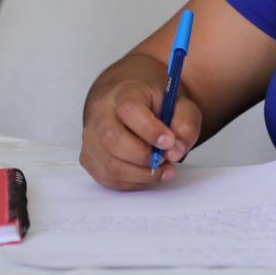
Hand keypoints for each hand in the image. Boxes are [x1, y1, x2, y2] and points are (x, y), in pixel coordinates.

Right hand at [79, 79, 202, 189]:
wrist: (133, 107)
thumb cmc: (155, 107)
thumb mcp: (180, 106)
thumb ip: (185, 124)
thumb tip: (174, 151)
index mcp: (123, 93)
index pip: (129, 109)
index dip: (150, 129)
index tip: (169, 141)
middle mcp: (101, 114)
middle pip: (113, 139)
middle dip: (145, 156)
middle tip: (166, 158)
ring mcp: (91, 137)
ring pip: (111, 165)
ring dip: (143, 173)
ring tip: (163, 167)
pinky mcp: (90, 159)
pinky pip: (110, 179)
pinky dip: (134, 181)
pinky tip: (148, 172)